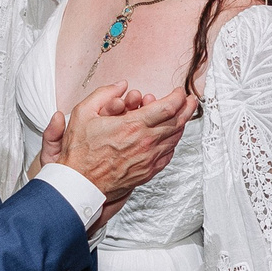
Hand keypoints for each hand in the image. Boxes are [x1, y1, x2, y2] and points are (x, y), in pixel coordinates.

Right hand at [54, 83, 196, 200]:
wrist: (81, 184)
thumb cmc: (81, 154)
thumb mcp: (83, 113)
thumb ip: (103, 94)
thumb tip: (119, 86)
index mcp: (133, 126)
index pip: (167, 107)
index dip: (178, 97)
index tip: (179, 92)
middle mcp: (145, 143)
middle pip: (177, 122)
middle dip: (187, 108)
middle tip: (190, 101)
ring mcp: (148, 158)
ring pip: (174, 138)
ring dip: (182, 125)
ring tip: (184, 116)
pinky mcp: (148, 171)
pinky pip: (168, 154)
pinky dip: (173, 143)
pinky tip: (171, 137)